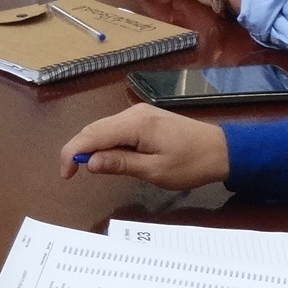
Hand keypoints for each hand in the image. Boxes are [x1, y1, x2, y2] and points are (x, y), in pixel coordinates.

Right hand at [59, 103, 231, 189]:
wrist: (222, 150)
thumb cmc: (191, 164)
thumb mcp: (154, 170)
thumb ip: (119, 164)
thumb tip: (88, 162)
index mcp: (135, 124)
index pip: (92, 135)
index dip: (72, 153)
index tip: (65, 175)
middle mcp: (133, 112)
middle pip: (94, 129)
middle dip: (78, 149)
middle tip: (71, 174)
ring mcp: (139, 113)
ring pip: (104, 128)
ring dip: (91, 146)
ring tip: (87, 168)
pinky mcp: (145, 119)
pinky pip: (116, 129)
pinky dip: (106, 142)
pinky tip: (107, 158)